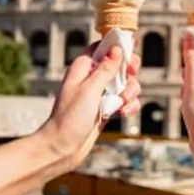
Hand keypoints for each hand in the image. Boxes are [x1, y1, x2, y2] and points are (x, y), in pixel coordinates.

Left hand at [40, 44, 140, 168]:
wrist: (62, 148)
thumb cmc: (69, 118)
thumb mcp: (89, 90)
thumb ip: (105, 69)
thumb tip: (117, 49)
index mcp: (83, 67)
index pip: (103, 46)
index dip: (118, 46)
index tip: (131, 49)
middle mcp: (92, 78)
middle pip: (119, 63)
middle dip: (129, 71)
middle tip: (131, 75)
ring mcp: (100, 94)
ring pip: (126, 83)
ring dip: (130, 91)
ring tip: (123, 103)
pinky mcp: (106, 108)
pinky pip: (125, 101)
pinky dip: (129, 105)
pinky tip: (123, 113)